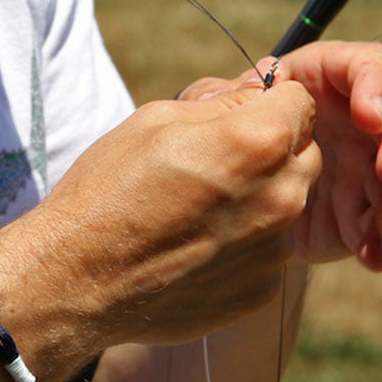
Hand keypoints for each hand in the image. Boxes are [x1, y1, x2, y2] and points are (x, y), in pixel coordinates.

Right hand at [34, 72, 321, 346]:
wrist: (78, 279)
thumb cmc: (108, 190)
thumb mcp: (156, 120)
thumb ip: (221, 101)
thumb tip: (256, 90)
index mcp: (259, 142)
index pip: (299, 102)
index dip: (266, 106)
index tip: (233, 122)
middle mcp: (281, 197)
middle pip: (304, 157)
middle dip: (271, 154)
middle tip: (213, 169)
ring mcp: (274, 251)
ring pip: (286, 208)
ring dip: (257, 204)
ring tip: (194, 216)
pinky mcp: (261, 291)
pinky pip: (266, 254)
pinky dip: (242, 249)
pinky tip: (193, 251)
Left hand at [178, 40, 381, 271]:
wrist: (218, 204)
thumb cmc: (215, 141)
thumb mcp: (210, 116)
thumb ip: (224, 99)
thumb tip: (250, 89)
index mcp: (320, 81)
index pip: (365, 65)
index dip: (375, 85)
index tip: (369, 117)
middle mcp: (353, 119)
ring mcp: (363, 165)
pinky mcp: (363, 210)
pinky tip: (374, 257)